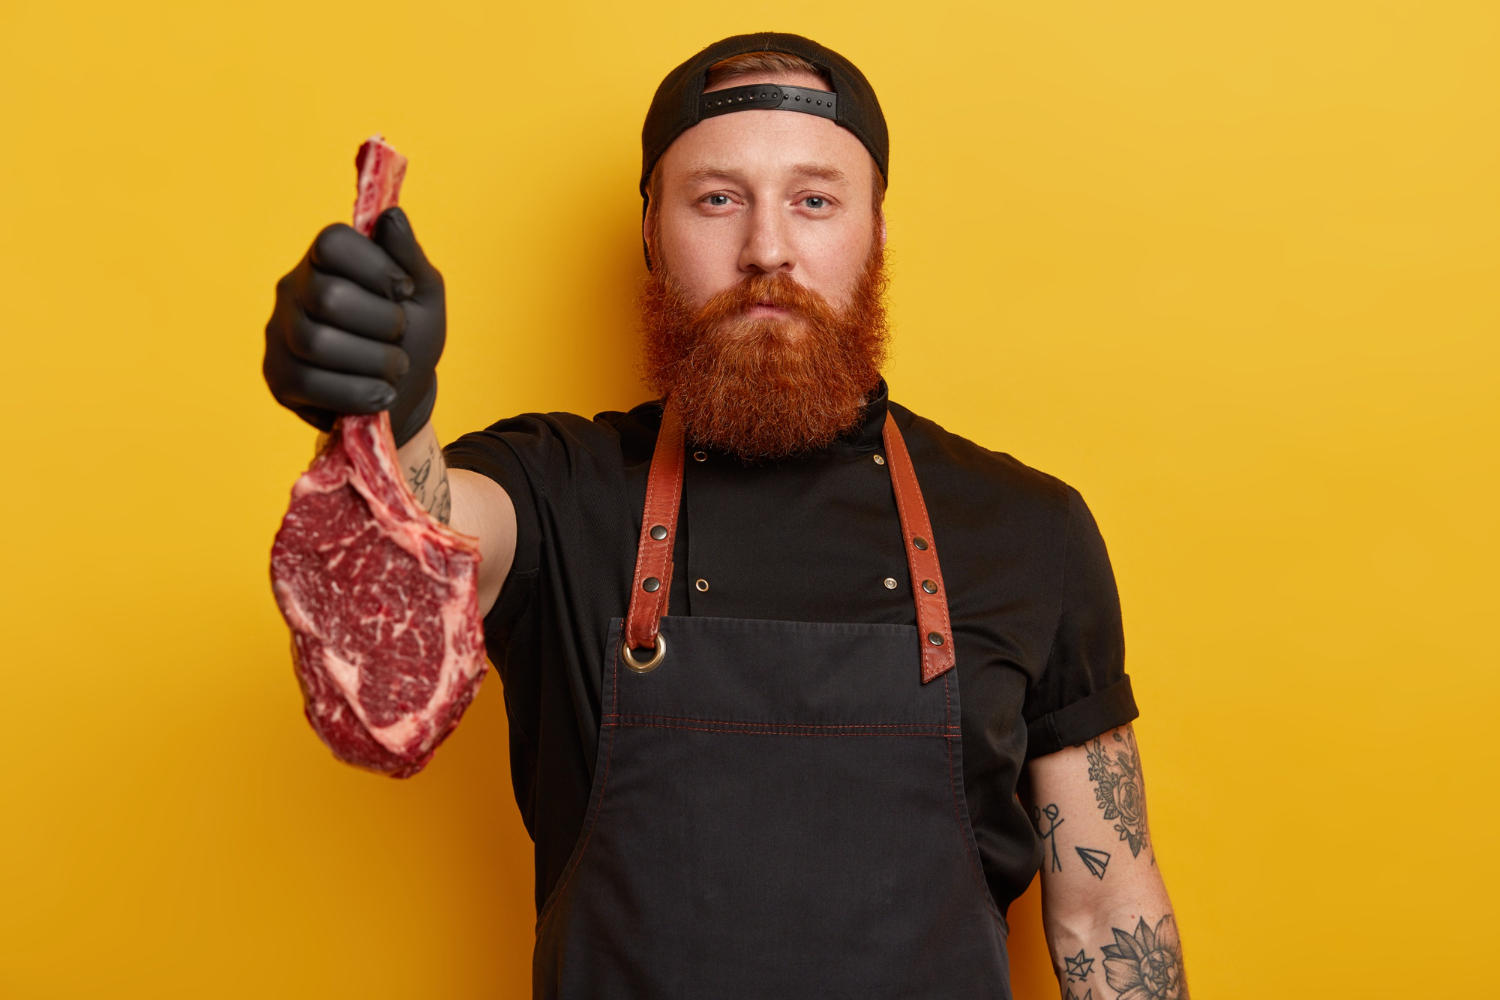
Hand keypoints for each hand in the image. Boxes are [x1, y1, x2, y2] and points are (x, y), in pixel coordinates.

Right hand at [263, 207, 445, 445]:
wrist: (402, 395)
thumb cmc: (411, 337)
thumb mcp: (423, 295)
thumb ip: (408, 257)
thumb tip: (392, 217)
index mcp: (326, 260)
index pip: (332, 242)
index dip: (375, 266)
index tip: (404, 289)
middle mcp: (293, 290)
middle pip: (328, 296)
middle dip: (382, 321)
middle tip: (401, 335)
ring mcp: (279, 334)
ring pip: (317, 342)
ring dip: (374, 360)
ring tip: (397, 369)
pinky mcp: (279, 378)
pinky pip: (310, 383)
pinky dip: (358, 392)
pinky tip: (382, 395)